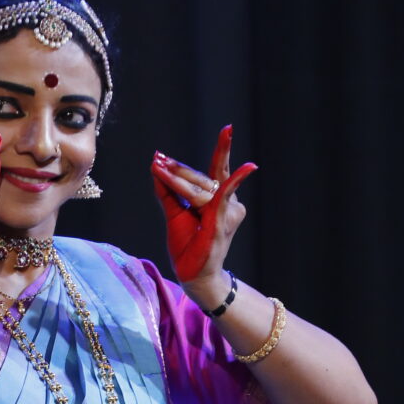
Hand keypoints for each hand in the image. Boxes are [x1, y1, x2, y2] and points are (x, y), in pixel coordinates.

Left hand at [151, 125, 257, 284]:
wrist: (193, 275)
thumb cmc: (187, 246)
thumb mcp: (174, 214)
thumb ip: (167, 191)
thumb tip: (155, 165)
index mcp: (217, 200)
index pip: (214, 171)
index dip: (221, 150)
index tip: (226, 129)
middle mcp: (228, 203)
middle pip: (202, 178)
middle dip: (179, 169)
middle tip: (159, 159)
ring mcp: (227, 212)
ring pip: (201, 187)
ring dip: (178, 178)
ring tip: (160, 165)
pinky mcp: (222, 221)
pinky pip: (223, 197)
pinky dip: (235, 180)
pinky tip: (247, 167)